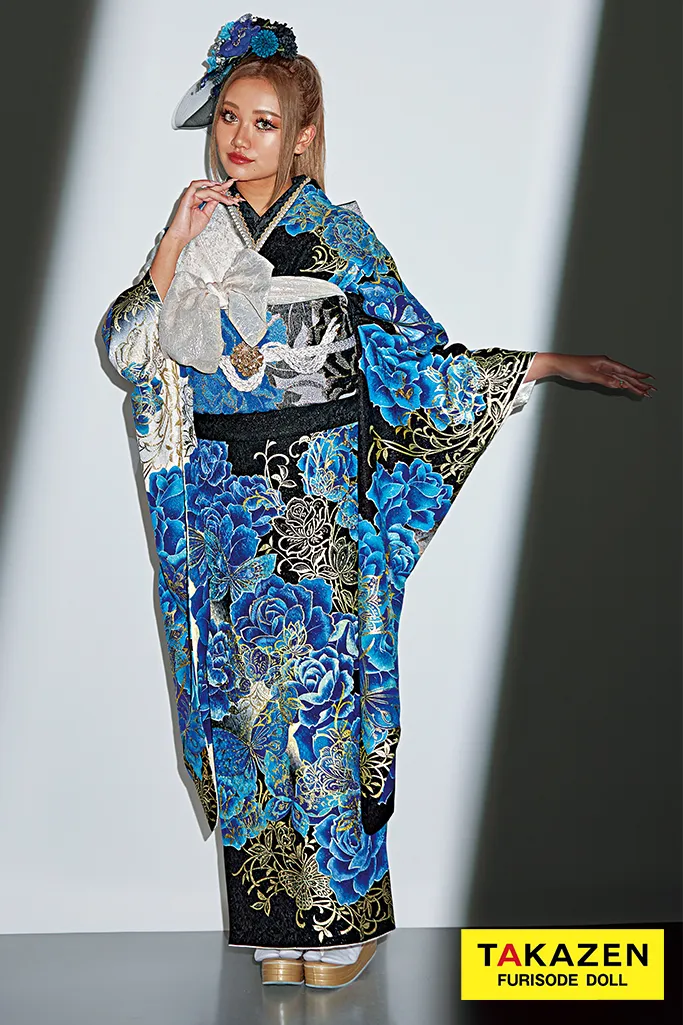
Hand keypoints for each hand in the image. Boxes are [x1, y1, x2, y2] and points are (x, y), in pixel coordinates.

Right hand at [165, 178, 243, 247]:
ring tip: (227, 197)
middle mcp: (196, 197)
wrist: (181, 235)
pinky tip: (212, 184)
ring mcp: (191, 197)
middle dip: (224, 187)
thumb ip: (211, 206)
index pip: (213, 194)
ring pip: (207, 190)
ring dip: (218, 192)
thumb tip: (219, 199)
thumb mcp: (206, 216)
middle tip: (233, 183)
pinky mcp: (187, 198)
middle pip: (211, 189)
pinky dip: (203, 183)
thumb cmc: (190, 228)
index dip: (224, 192)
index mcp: (200, 201)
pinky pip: (194, 186)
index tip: (234, 194)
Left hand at [528, 353, 655, 396]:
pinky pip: (612, 380)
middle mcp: (606, 365)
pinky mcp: (597, 374)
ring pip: (620, 378)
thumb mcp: (590, 375)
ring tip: (641, 391)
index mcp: (606, 363)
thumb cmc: (573, 367)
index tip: (648, 378)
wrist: (560, 365)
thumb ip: (606, 380)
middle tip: (649, 389)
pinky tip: (625, 387)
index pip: (625, 370)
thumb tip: (619, 384)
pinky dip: (619, 384)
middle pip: (625, 375)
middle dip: (638, 383)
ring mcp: (602, 369)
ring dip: (630, 385)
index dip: (637, 375)